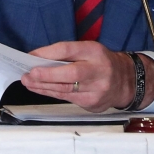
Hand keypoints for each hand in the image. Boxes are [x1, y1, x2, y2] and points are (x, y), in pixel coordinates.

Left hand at [20, 41, 153, 111]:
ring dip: (43, 86)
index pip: (68, 50)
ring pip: (66, 89)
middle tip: (28, 74)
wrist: (127, 81)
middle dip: (46, 75)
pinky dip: (51, 93)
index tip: (30, 56)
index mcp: (94, 51)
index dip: (47, 53)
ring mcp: (97, 89)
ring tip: (27, 82)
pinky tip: (40, 89)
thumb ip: (67, 53)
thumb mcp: (88, 50)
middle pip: (70, 73)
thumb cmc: (101, 62)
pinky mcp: (93, 103)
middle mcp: (98, 70)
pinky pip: (68, 98)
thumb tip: (38, 58)